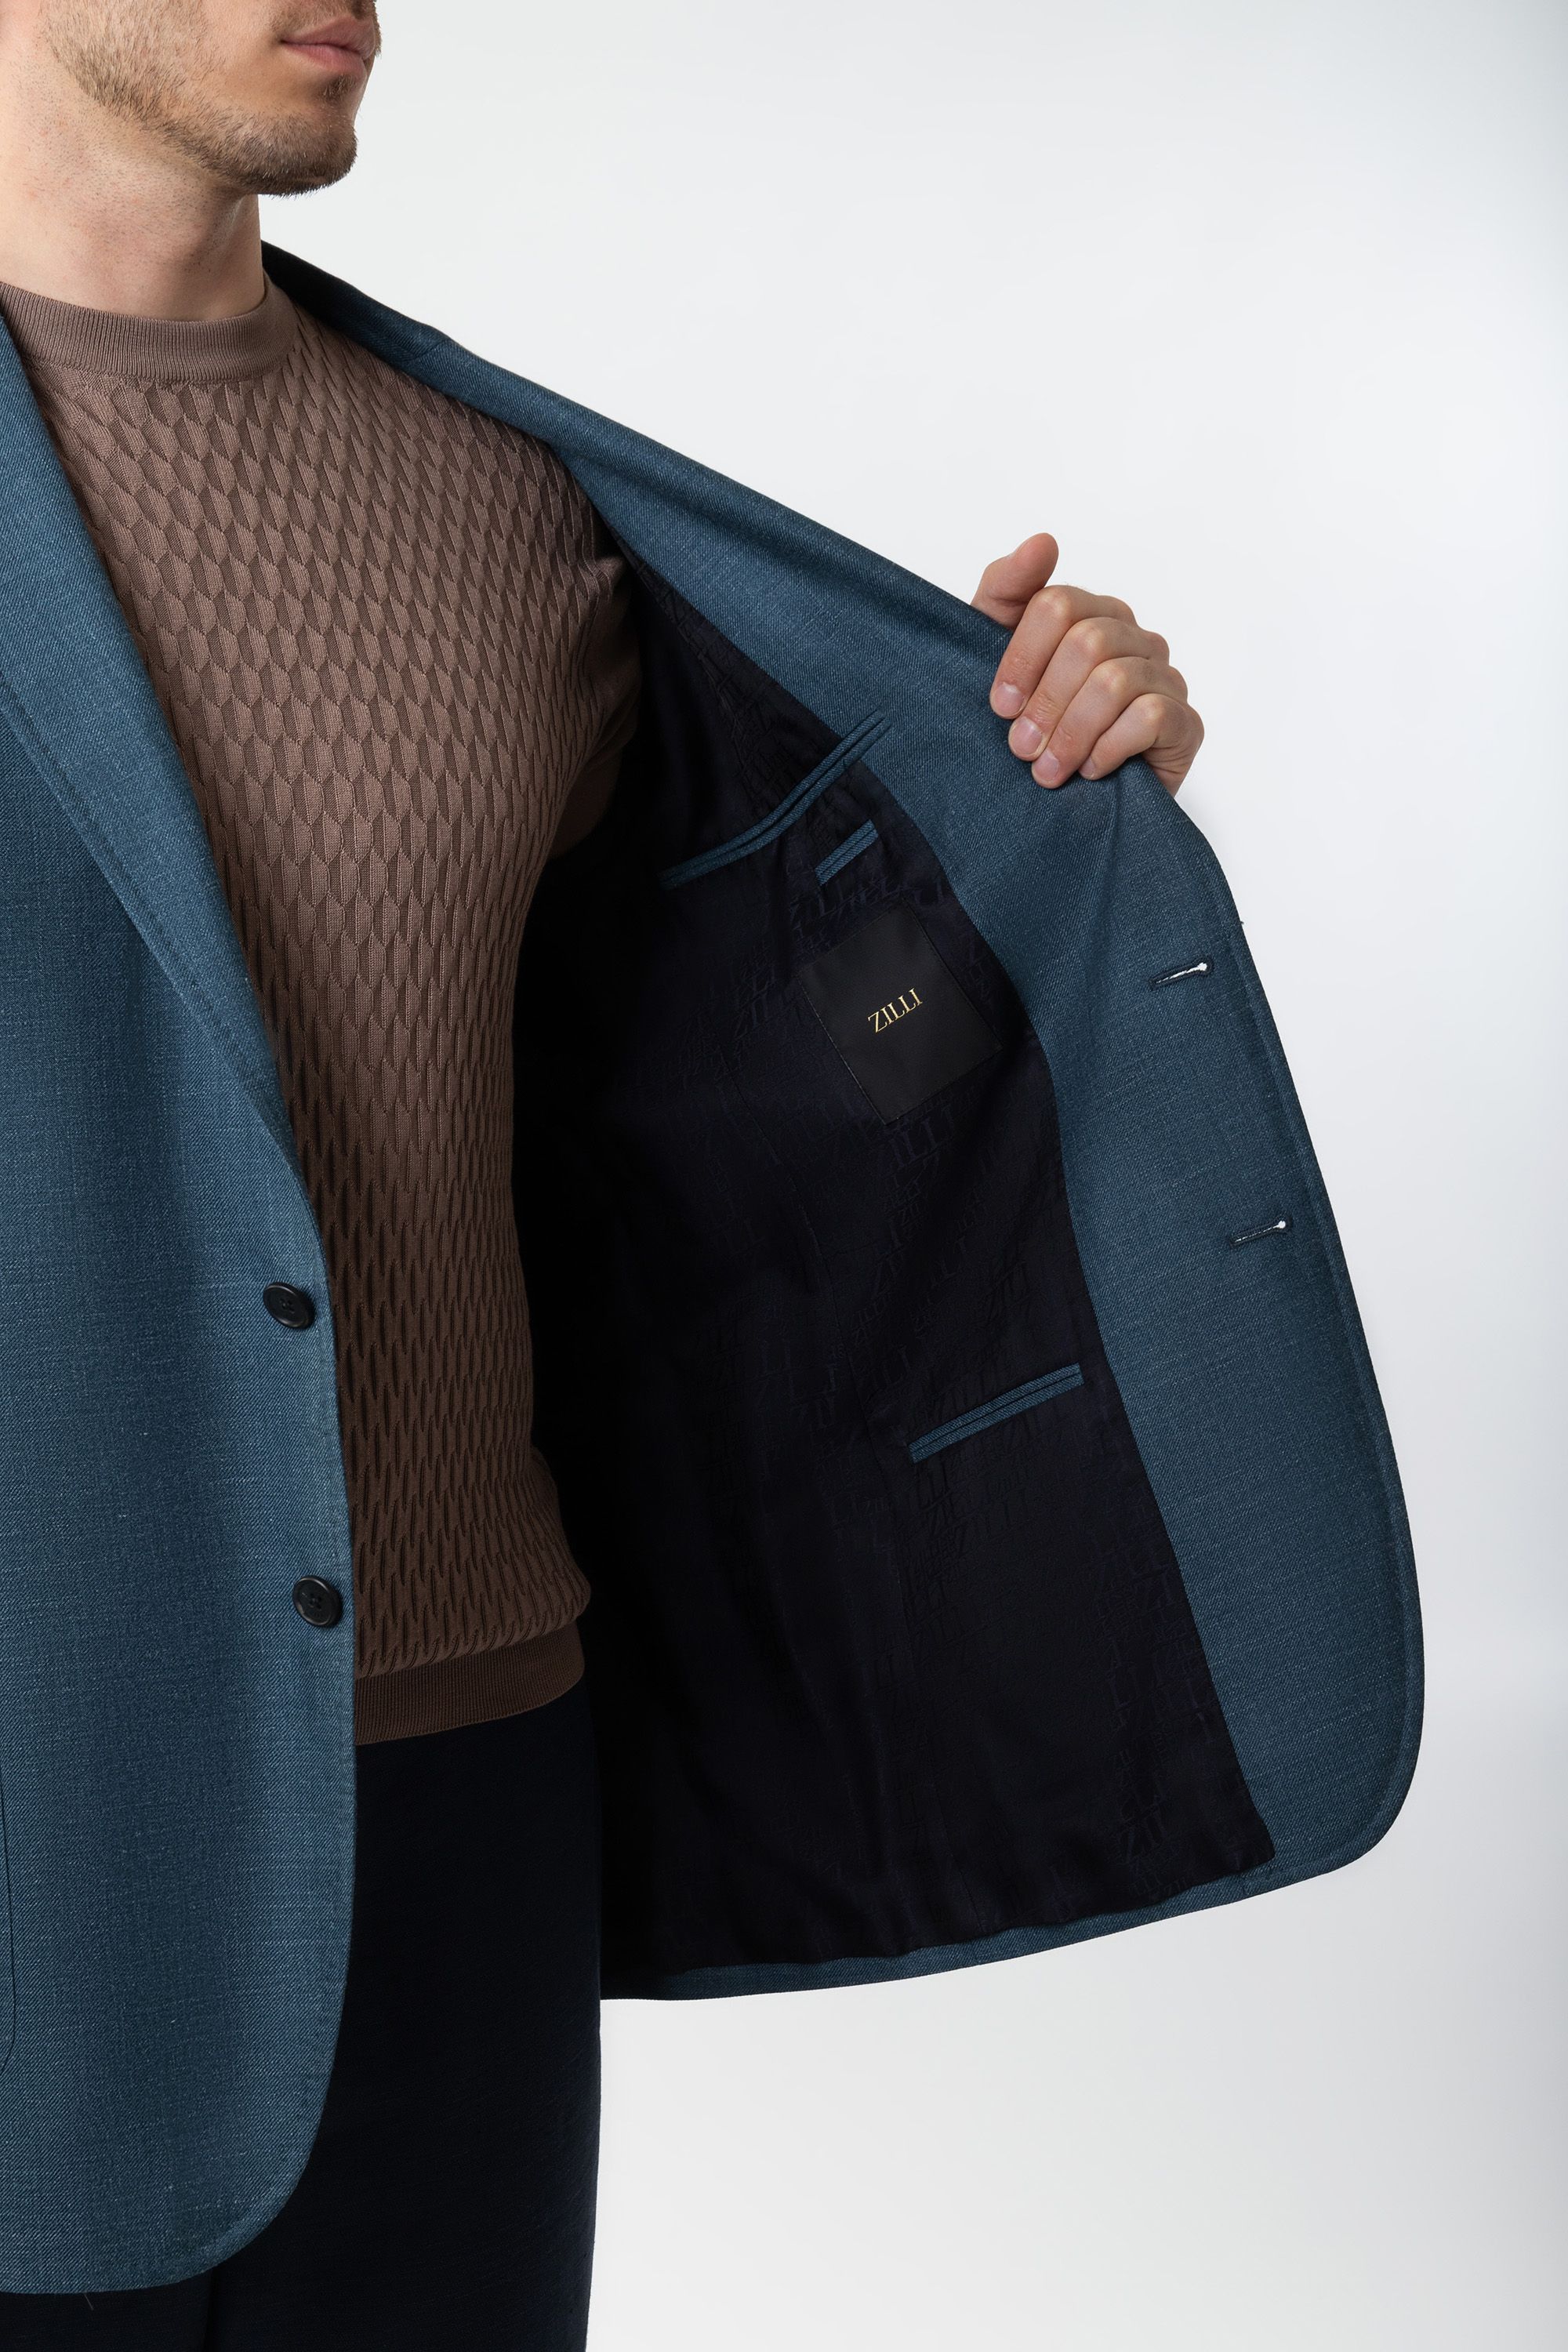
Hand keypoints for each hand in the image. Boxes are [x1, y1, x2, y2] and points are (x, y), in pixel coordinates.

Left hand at [971, 533, 1202, 794]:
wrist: (1059, 809)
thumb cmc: (1029, 728)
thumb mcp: (993, 657)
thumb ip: (1006, 593)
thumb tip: (1043, 541)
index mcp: (1092, 614)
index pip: (1057, 605)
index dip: (1022, 657)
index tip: (1000, 706)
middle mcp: (1134, 638)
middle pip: (1088, 641)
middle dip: (1046, 701)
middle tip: (1021, 748)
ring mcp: (1164, 679)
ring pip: (1115, 681)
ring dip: (1072, 732)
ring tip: (1046, 772)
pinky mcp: (1185, 724)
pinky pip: (1149, 716)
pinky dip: (1109, 747)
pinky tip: (1091, 771)